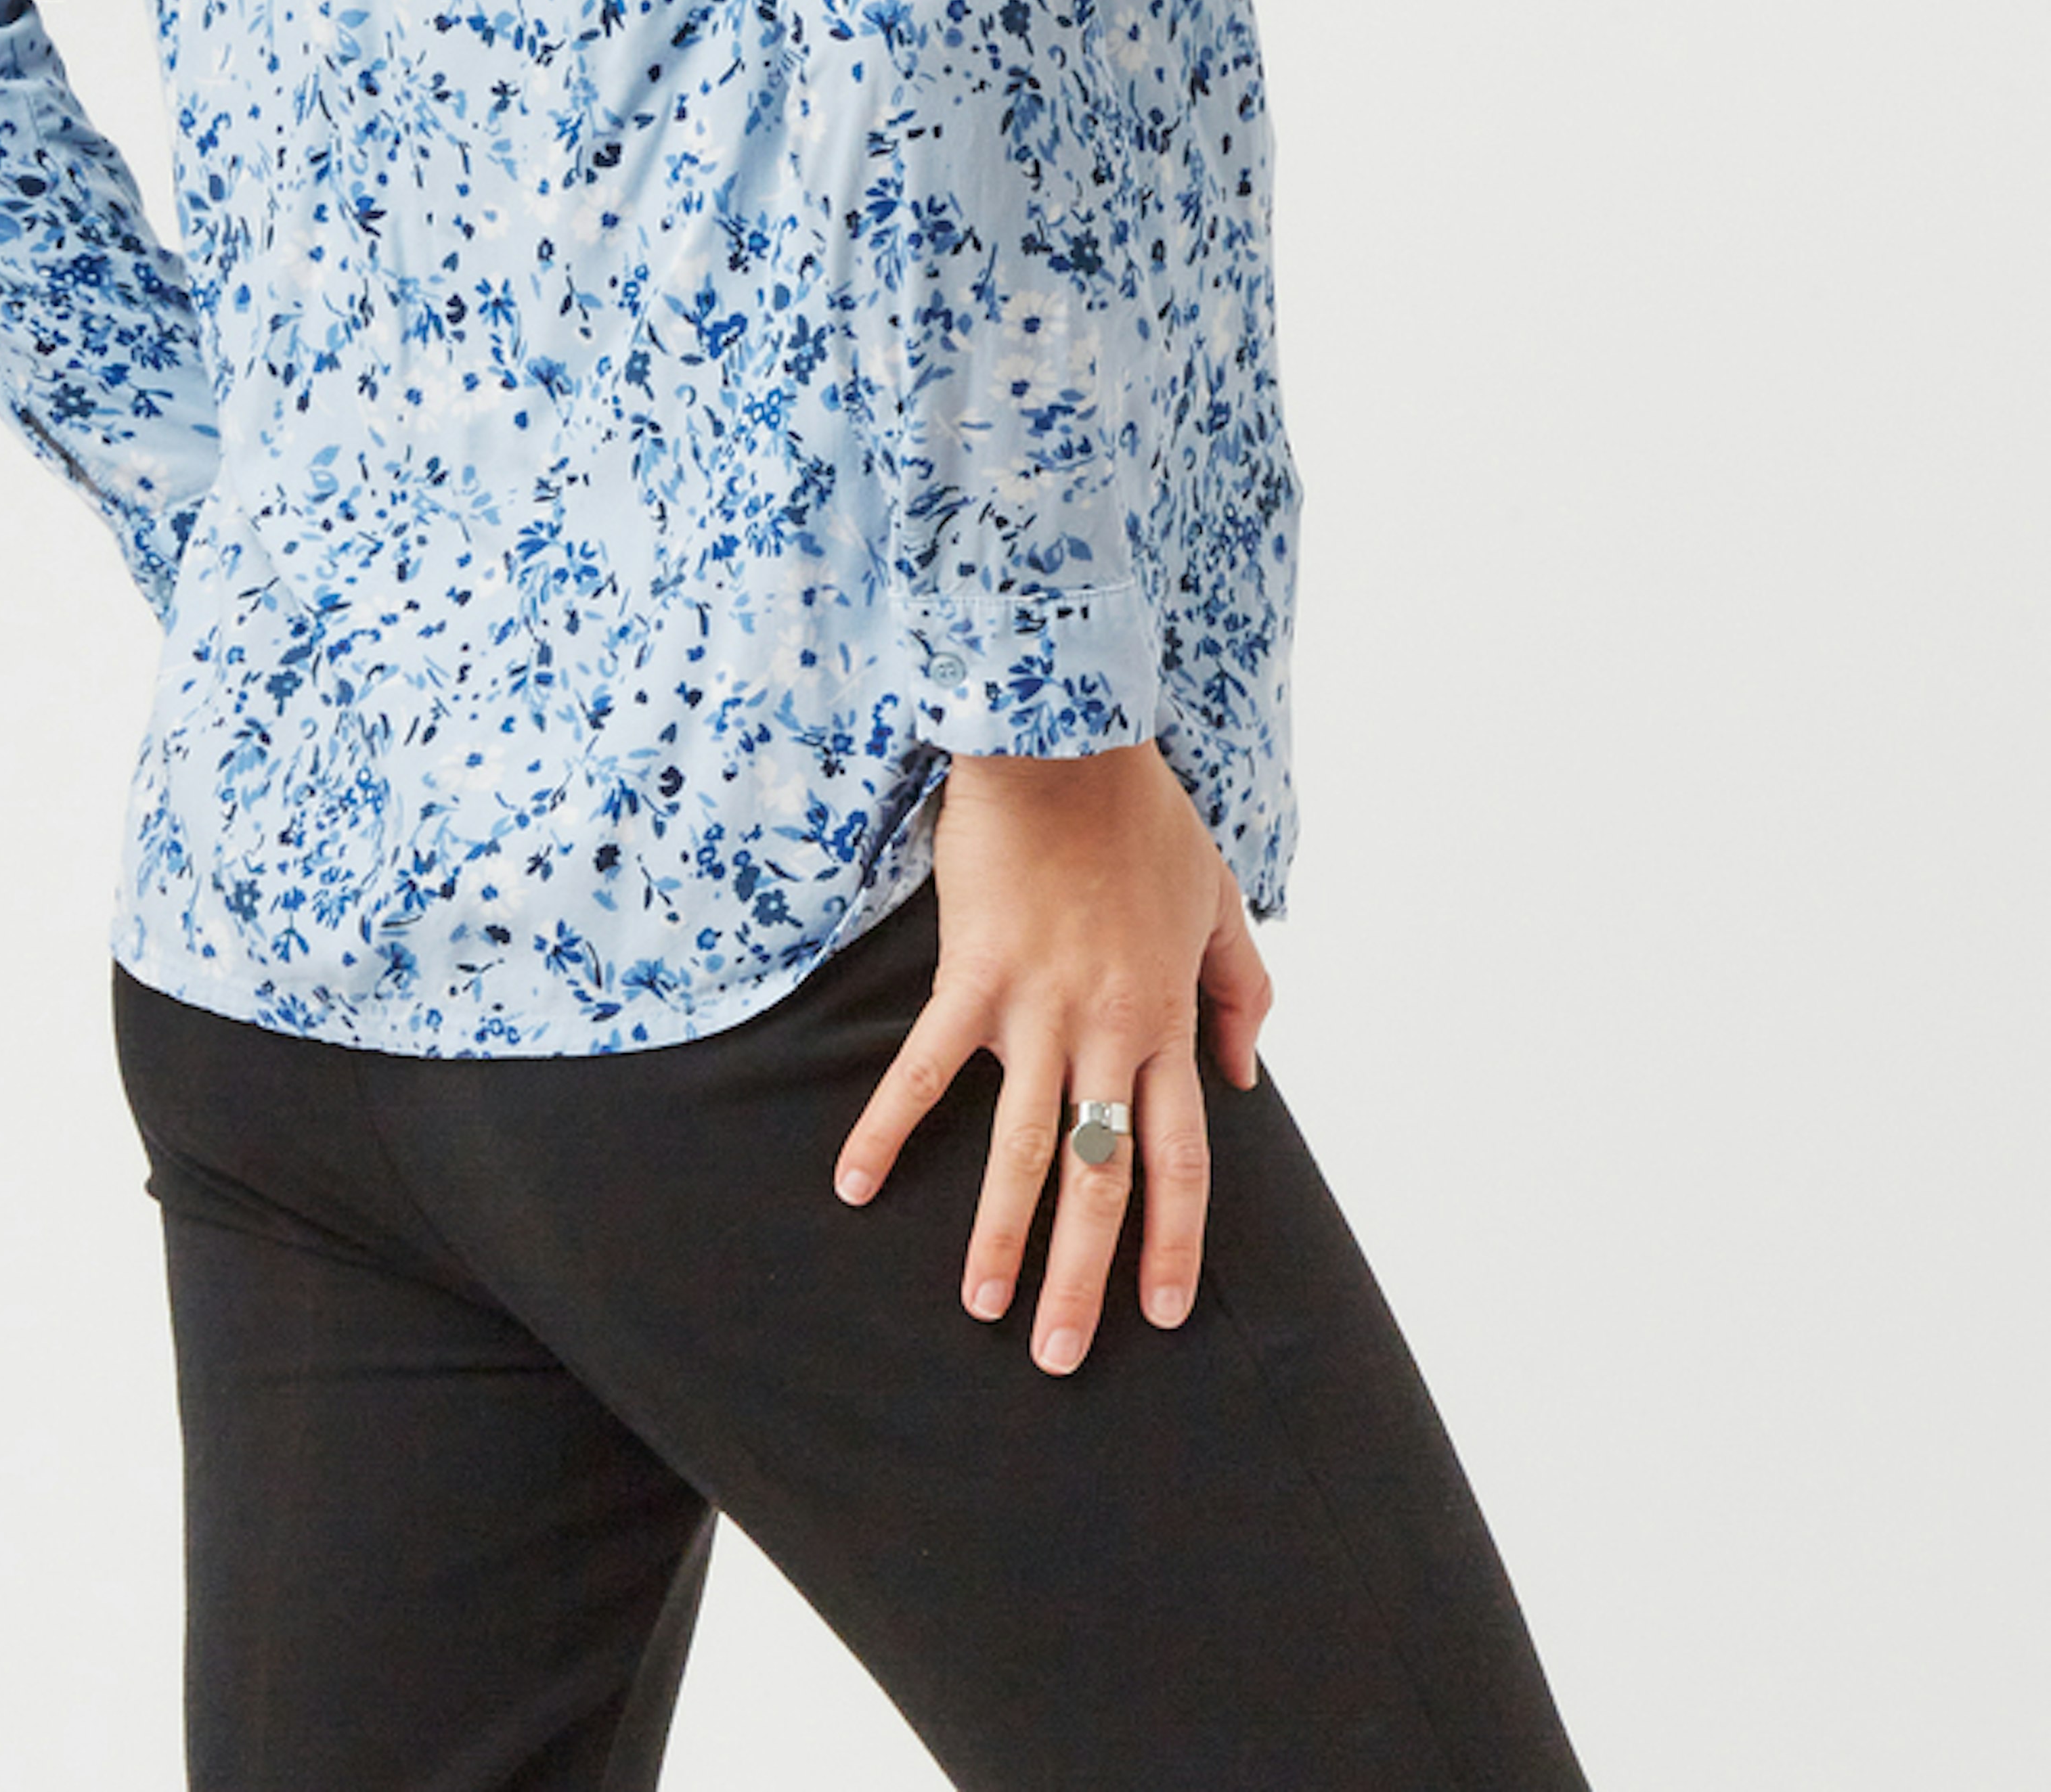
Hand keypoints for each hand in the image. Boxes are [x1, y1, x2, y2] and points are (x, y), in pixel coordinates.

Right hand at [832, 740, 1270, 1373]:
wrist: (1065, 742)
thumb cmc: (1141, 814)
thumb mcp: (1218, 899)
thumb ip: (1240, 990)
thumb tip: (1248, 1076)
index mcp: (1165, 1019)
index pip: (1181, 1158)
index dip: (1171, 1240)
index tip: (1161, 1312)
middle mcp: (1106, 1030)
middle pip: (1103, 1176)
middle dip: (1084, 1276)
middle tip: (1063, 1359)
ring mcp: (1036, 1008)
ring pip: (1024, 1147)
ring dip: (999, 1236)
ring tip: (983, 1310)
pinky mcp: (970, 976)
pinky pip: (924, 1070)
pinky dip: (886, 1130)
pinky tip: (853, 1186)